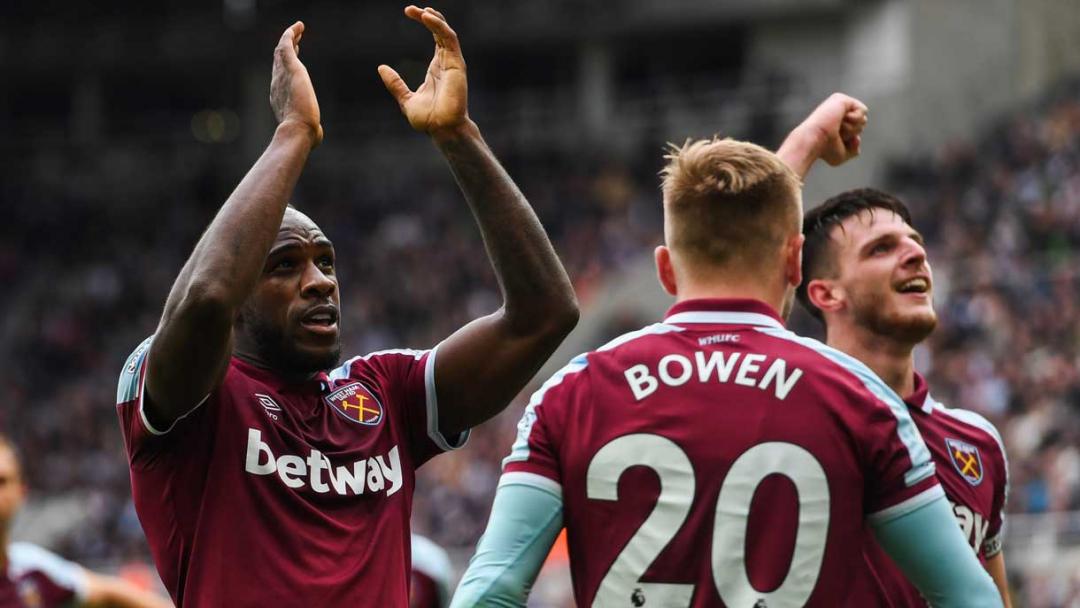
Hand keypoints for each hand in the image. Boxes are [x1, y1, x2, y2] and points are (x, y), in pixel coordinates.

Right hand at [270, 22, 322, 145]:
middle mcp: (277, 84)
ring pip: (282, 50)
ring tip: (298, 29)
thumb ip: (311, 129)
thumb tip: (317, 134)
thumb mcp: (308, 131)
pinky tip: (298, 26)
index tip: (294, 58)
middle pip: (279, 61)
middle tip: (295, 39)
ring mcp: (282, 74)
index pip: (281, 77)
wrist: (297, 131)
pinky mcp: (292, 68)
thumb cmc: (303, 135)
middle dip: (287, 49)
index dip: (286, 66)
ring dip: (290, 38)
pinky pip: (287, 45)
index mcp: (280, 98)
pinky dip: (291, 34)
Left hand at [378, 6, 469, 137]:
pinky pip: (449, 39)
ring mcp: (452, 63)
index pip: (435, 37)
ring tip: (419, 11)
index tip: (409, 12)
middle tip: (411, 9)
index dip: (425, 23)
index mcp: (437, 68)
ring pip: (446, 32)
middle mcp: (446, 62)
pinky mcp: (456, 64)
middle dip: (428, 16)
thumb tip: (382, 68)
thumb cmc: (428, 119)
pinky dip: (439, 26)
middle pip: (441, 31)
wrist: (440, 128)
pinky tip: (427, 17)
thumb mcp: (405, 99)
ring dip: (434, 18)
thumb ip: (395, 84)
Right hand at [799, 93, 867, 165]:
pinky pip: (862, 110)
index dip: (851, 138)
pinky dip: (855, 119)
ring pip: (863, 118)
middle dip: (853, 132)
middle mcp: (836, 112)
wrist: (815, 140)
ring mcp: (838, 105)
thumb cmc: (823, 149)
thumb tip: (857, 139)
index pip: (856, 130)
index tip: (836, 140)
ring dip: (853, 127)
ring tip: (836, 127)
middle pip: (862, 124)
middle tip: (836, 133)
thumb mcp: (841, 155)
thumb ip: (853, 149)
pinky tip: (840, 119)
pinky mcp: (842, 99)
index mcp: (834, 123)